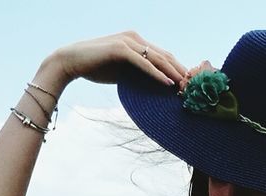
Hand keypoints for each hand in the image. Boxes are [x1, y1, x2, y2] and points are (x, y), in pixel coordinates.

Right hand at [44, 31, 189, 91]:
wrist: (72, 61)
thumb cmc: (95, 67)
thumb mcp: (121, 71)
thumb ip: (137, 73)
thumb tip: (153, 86)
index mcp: (136, 41)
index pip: (162, 55)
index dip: (177, 69)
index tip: (188, 84)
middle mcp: (134, 38)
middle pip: (164, 55)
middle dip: (180, 71)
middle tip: (193, 87)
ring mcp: (128, 42)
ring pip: (157, 58)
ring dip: (173, 73)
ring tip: (185, 87)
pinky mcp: (121, 49)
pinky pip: (144, 63)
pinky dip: (157, 74)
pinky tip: (168, 83)